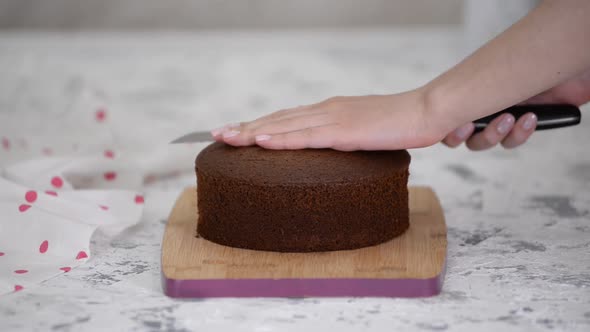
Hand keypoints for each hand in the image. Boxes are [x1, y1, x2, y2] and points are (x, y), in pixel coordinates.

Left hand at [212, 90, 448, 150]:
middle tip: (217, 134)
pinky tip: (262, 142)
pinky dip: (282, 139)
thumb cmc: (400, 124)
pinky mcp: (346, 132)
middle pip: (278, 119)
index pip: (287, 117)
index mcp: (329, 111)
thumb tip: (332, 151)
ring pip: (285, 126)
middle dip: (246, 127)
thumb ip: (345, 138)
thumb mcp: (365, 131)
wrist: (427, 112)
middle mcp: (326, 110)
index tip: (236, 131)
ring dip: (253, 132)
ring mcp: (334, 119)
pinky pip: (308, 137)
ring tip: (226, 137)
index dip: (260, 124)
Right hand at [443, 68, 589, 149]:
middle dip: (470, 135)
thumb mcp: (480, 88)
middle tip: (475, 126)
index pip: (442, 115)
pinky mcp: (526, 117)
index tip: (459, 126)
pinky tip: (530, 119)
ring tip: (510, 119)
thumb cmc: (521, 66)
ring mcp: (503, 109)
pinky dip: (520, 134)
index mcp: (463, 88)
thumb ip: (452, 106)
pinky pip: (513, 139)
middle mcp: (479, 99)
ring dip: (495, 135)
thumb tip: (428, 119)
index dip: (447, 129)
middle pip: (461, 134)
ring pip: (486, 139)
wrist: (568, 62)